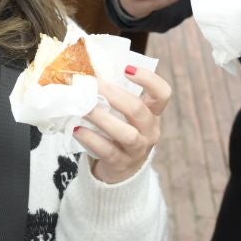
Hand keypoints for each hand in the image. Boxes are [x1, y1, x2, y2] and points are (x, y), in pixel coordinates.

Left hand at [73, 68, 171, 184]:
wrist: (122, 172)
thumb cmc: (120, 132)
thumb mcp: (124, 114)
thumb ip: (114, 95)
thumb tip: (88, 69)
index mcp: (152, 113)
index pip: (162, 93)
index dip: (148, 79)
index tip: (127, 68)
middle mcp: (150, 131)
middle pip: (139, 111)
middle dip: (114, 95)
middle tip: (93, 84)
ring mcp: (138, 150)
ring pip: (126, 133)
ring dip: (102, 118)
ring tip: (83, 107)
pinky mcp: (121, 164)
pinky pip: (108, 151)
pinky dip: (92, 138)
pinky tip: (77, 129)